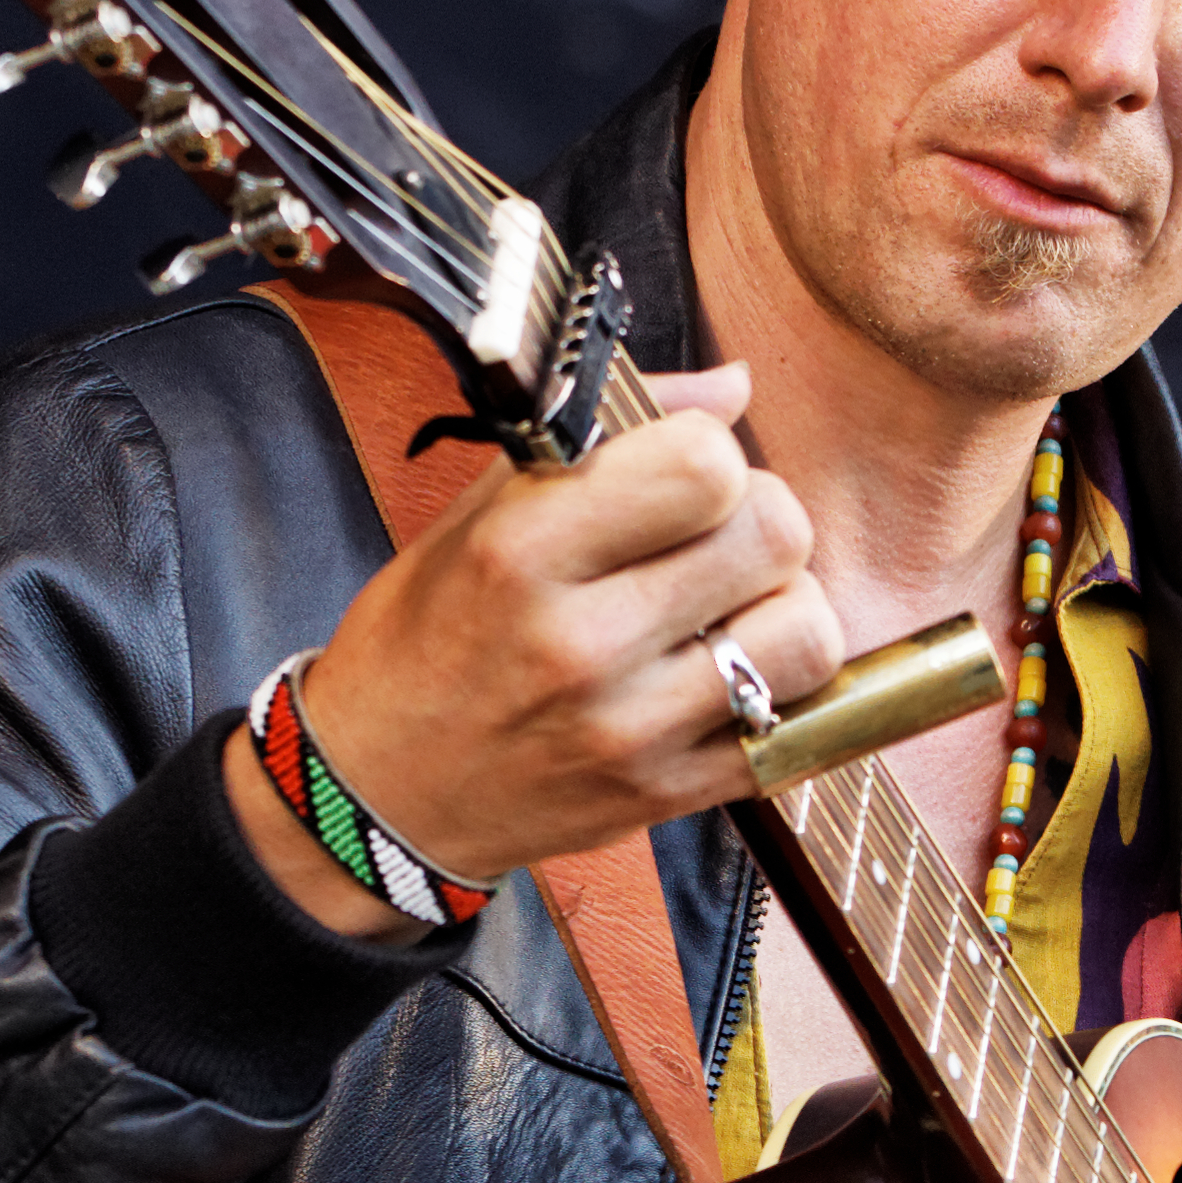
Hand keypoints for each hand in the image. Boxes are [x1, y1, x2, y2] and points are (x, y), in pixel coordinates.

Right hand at [223, 363, 853, 936]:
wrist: (376, 795)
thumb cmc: (423, 640)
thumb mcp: (478, 515)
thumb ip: (607, 436)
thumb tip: (734, 387)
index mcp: (525, 550)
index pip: (705, 463)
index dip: (710, 455)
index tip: (678, 477)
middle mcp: (583, 642)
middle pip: (777, 536)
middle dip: (760, 520)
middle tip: (716, 540)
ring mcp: (631, 729)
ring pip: (806, 634)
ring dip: (784, 610)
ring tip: (732, 615)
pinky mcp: (665, 795)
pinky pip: (795, 730)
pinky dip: (783, 694)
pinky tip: (735, 680)